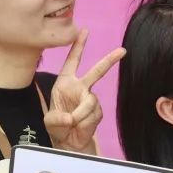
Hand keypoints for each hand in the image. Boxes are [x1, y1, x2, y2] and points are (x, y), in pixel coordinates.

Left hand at [45, 29, 124, 153]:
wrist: (68, 141)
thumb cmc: (57, 127)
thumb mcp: (49, 121)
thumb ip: (57, 119)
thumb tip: (71, 117)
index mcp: (65, 83)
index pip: (72, 61)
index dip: (78, 46)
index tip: (83, 31)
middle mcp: (80, 87)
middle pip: (97, 71)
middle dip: (109, 60)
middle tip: (122, 51)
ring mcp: (90, 99)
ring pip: (90, 101)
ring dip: (80, 114)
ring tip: (72, 123)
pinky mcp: (98, 111)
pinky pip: (93, 114)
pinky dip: (85, 121)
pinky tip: (80, 126)